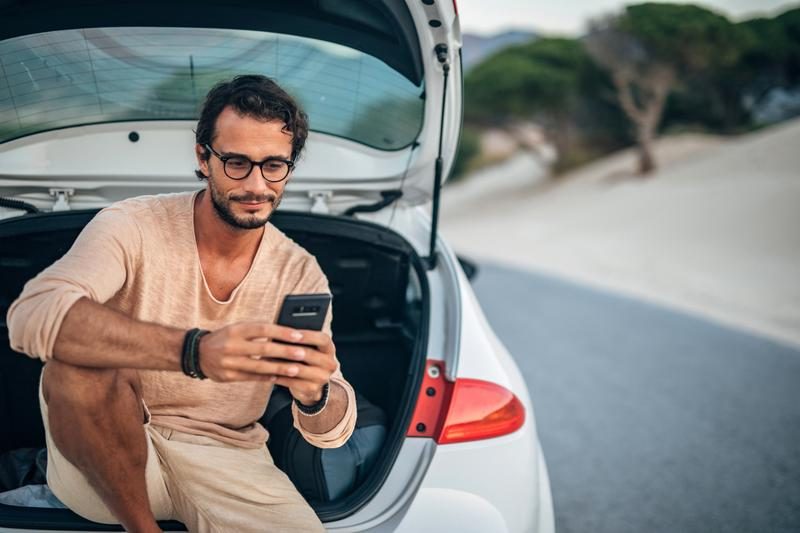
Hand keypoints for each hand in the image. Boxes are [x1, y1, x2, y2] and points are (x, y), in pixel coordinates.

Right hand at [195, 323, 336, 401]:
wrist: (197, 353)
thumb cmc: (225, 338)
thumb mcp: (238, 328)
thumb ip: (257, 330)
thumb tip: (286, 332)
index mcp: (236, 330)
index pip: (262, 329)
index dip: (281, 332)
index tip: (299, 335)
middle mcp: (232, 345)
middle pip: (263, 349)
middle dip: (285, 352)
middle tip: (303, 354)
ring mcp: (229, 362)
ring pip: (259, 366)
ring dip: (279, 368)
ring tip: (296, 369)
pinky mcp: (228, 376)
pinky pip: (251, 377)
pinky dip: (266, 377)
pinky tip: (279, 378)